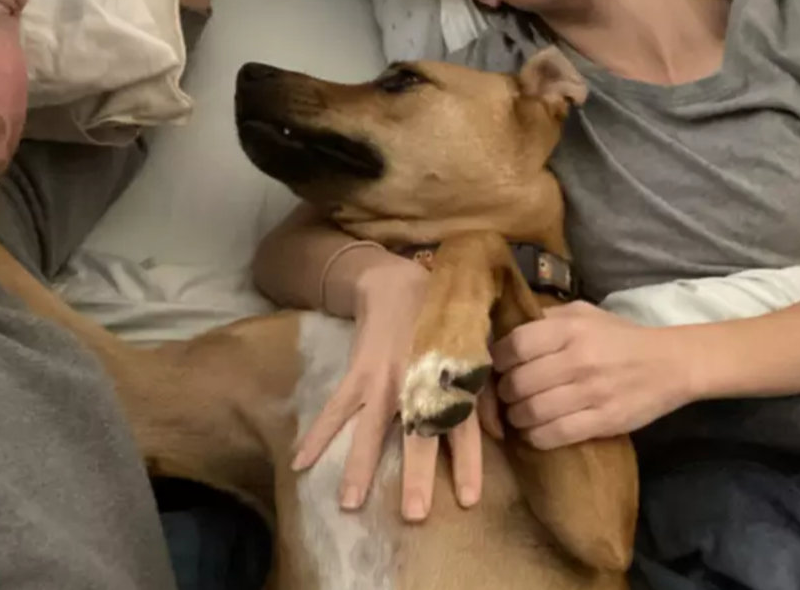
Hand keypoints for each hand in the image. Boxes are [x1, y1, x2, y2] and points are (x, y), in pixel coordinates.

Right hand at [291, 254, 489, 521]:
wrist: (399, 285)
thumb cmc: (443, 321)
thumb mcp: (473, 352)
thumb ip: (485, 393)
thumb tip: (500, 434)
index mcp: (451, 382)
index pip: (464, 430)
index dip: (468, 464)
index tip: (468, 501)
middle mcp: (418, 385)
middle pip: (418, 436)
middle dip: (415, 476)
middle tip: (413, 514)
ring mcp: (384, 381)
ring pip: (371, 430)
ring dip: (359, 467)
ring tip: (349, 504)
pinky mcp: (357, 374)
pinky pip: (334, 410)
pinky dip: (316, 436)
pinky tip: (299, 463)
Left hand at [491, 302, 689, 449]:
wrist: (672, 363)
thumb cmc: (621, 337)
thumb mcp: (585, 314)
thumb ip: (547, 319)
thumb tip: (504, 332)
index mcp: (571, 328)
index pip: (514, 346)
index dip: (498, 360)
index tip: (499, 367)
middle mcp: (578, 358)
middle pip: (517, 383)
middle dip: (504, 393)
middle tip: (508, 395)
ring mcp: (592, 392)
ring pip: (531, 412)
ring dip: (516, 418)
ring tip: (519, 414)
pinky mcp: (604, 421)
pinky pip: (553, 435)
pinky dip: (535, 437)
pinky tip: (535, 431)